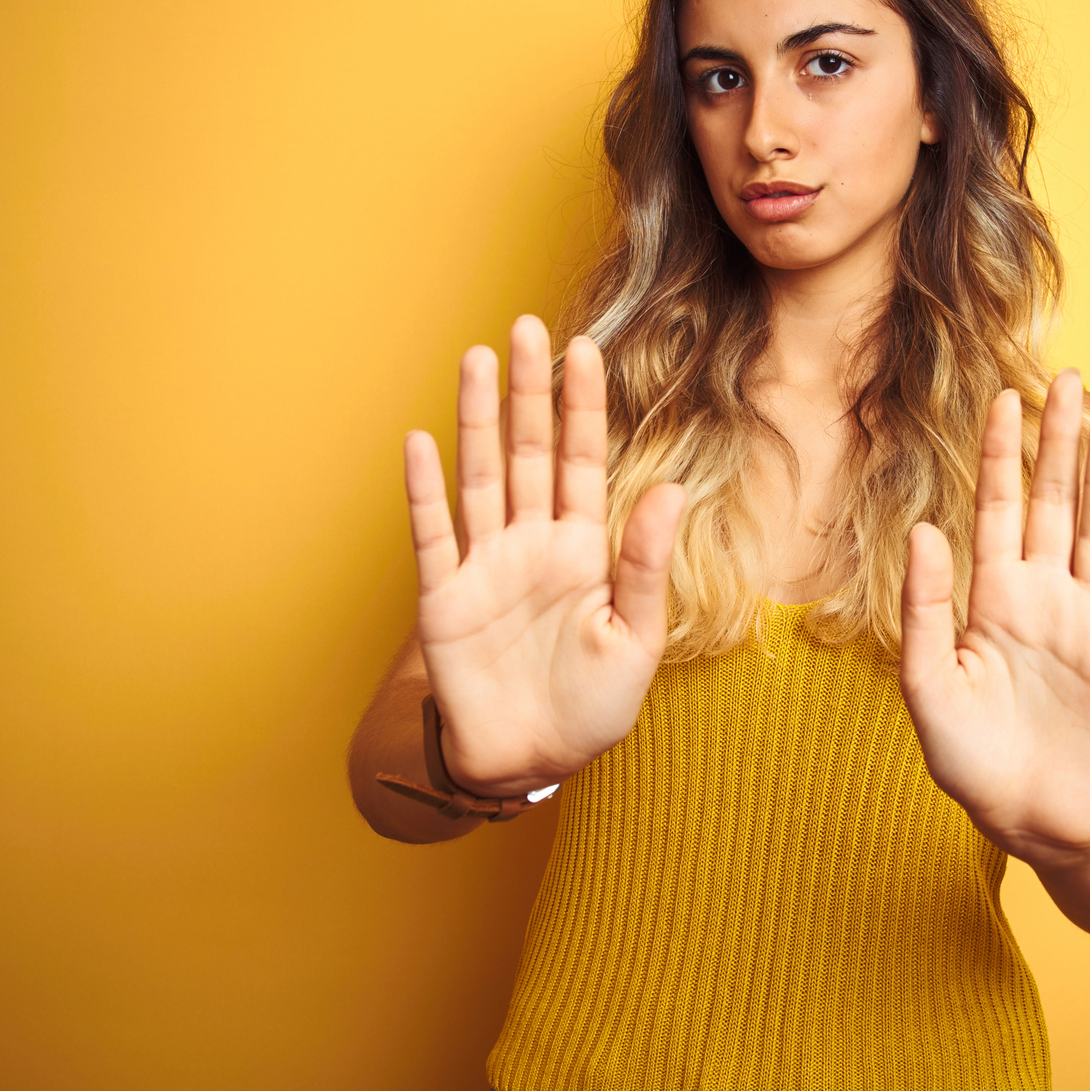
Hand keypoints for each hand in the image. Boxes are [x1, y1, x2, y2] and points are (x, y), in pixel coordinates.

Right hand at [404, 315, 685, 796]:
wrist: (533, 763)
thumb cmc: (591, 707)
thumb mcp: (634, 638)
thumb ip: (644, 564)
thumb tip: (670, 489)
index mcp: (583, 549)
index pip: (582, 461)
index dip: (582, 407)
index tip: (588, 348)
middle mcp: (532, 544)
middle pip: (528, 453)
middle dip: (528, 392)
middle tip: (525, 327)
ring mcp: (485, 566)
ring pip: (481, 477)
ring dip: (478, 420)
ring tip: (477, 360)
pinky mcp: (444, 599)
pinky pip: (433, 535)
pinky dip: (424, 490)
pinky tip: (419, 440)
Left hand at [899, 372, 1089, 869]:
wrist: (1030, 819)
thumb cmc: (969, 760)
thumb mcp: (929, 686)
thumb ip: (926, 607)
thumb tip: (924, 527)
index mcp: (990, 599)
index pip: (997, 509)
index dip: (1001, 454)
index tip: (1002, 396)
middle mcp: (1041, 597)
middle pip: (1054, 504)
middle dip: (1060, 442)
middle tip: (1071, 378)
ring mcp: (1086, 623)